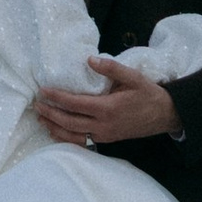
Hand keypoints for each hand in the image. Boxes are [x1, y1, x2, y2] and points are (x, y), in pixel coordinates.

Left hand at [30, 60, 179, 148]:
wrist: (165, 115)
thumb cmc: (148, 94)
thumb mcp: (133, 76)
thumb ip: (111, 68)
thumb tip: (89, 59)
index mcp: (108, 108)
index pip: (75, 104)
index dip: (57, 97)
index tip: (43, 91)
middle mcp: (104, 125)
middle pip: (70, 122)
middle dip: (51, 114)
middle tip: (36, 105)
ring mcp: (105, 135)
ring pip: (74, 136)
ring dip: (56, 128)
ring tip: (41, 119)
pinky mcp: (108, 140)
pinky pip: (83, 142)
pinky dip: (68, 138)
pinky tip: (58, 132)